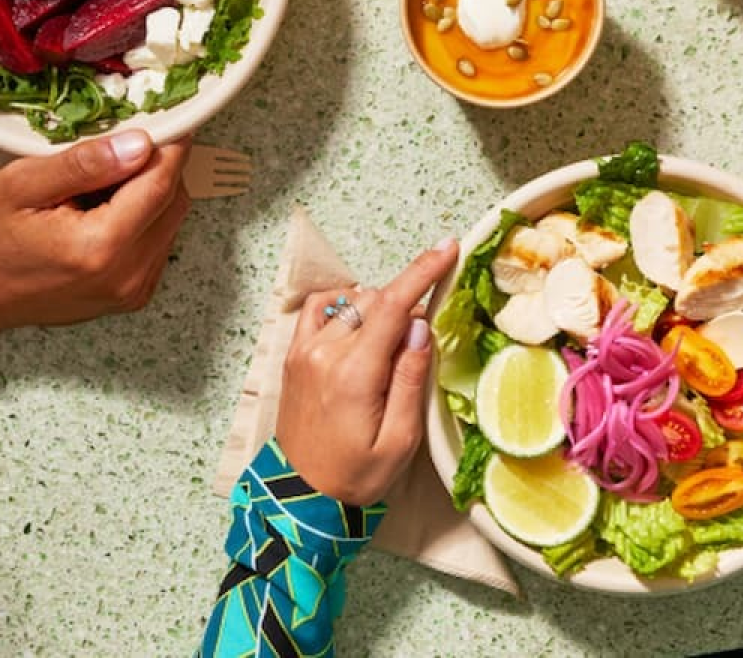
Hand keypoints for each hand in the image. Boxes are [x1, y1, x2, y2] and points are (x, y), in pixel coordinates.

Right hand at [0, 129, 190, 344]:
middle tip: (124, 147)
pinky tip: (106, 212)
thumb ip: (84, 163)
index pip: (160, 184)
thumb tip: (139, 144)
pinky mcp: (134, 294)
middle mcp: (126, 275)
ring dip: (151, 194)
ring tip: (104, 184)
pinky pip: (159, 242)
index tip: (171, 120)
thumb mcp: (22, 184)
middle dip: (159, 168)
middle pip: (174, 203)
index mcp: (99, 247)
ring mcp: (133, 290)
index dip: (171, 147)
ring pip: (171, 221)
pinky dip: (144, 219)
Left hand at [276, 238, 459, 505]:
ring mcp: (304, 350)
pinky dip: (344, 305)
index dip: (422, 271)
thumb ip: (410, 379)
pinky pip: (319, 308)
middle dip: (406, 305)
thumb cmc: (356, 476)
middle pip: (375, 300)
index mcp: (354, 373)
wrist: (301, 497)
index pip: (392, 305)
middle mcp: (324, 352)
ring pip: (351, 301)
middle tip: (417, 342)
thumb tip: (419, 326)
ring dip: (377, 308)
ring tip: (389, 345)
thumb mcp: (399, 441)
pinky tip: (359, 324)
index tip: (447, 246)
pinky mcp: (294, 354)